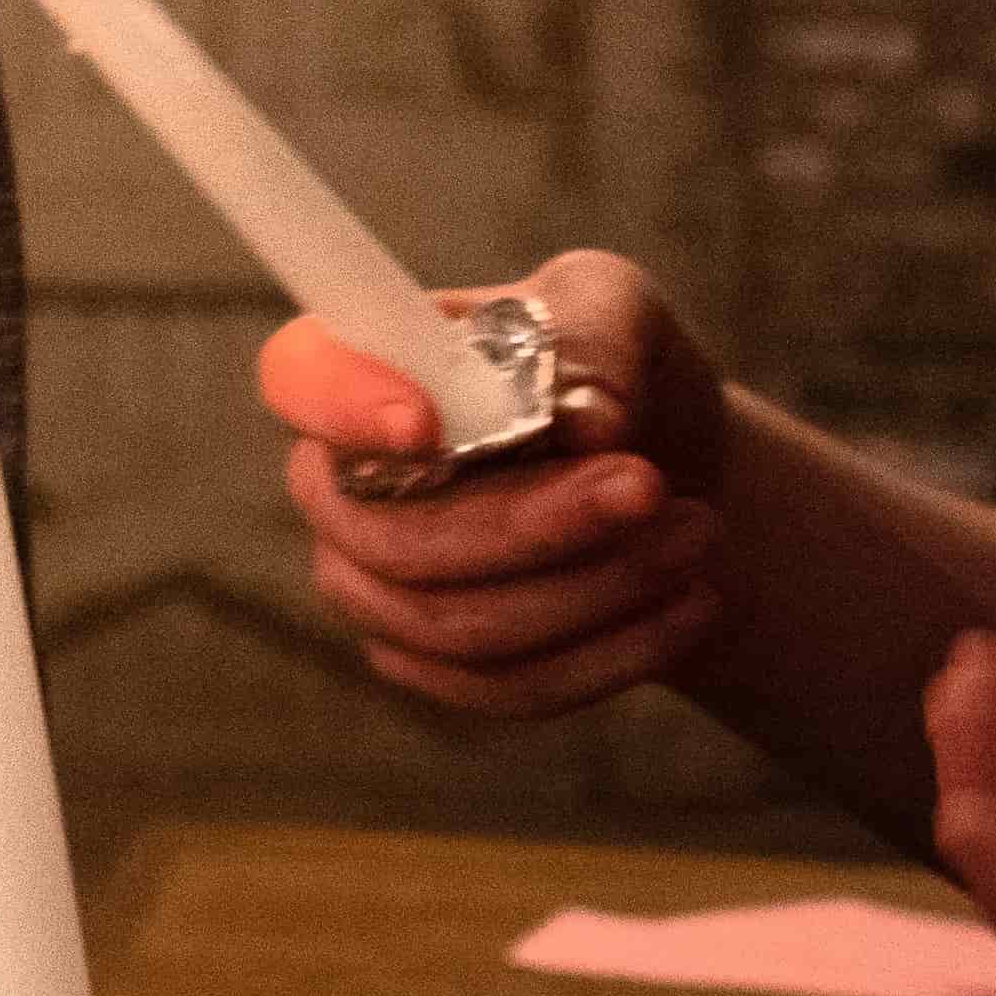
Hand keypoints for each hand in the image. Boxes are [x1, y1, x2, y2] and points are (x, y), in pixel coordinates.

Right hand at [264, 249, 730, 720]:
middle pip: (391, 538)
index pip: (299, 380)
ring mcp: (369, 584)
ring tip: (696, 533)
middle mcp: (337, 483)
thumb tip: (588, 423)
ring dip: (592, 589)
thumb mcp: (621, 308)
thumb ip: (599, 333)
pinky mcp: (429, 663)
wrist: (665, 477)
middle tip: (648, 486)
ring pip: (453, 625)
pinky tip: (690, 603)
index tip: (426, 424)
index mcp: (360, 368)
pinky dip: (611, 652)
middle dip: (532, 523)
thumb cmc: (613, 372)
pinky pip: (502, 686)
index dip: (343, 407)